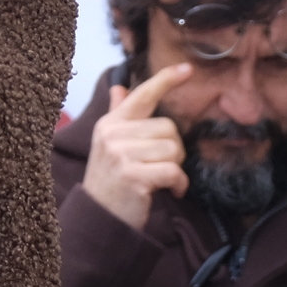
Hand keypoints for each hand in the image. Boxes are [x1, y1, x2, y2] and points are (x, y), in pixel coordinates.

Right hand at [80, 61, 193, 230]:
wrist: (99, 218)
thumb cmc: (111, 180)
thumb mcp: (108, 144)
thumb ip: (117, 114)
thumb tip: (119, 87)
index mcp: (111, 123)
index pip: (142, 94)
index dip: (165, 80)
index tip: (187, 69)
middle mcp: (113, 134)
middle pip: (168, 128)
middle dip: (173, 150)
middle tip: (161, 167)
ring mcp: (122, 155)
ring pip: (173, 149)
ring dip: (176, 168)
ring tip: (163, 181)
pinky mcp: (134, 176)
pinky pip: (173, 171)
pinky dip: (179, 184)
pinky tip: (172, 192)